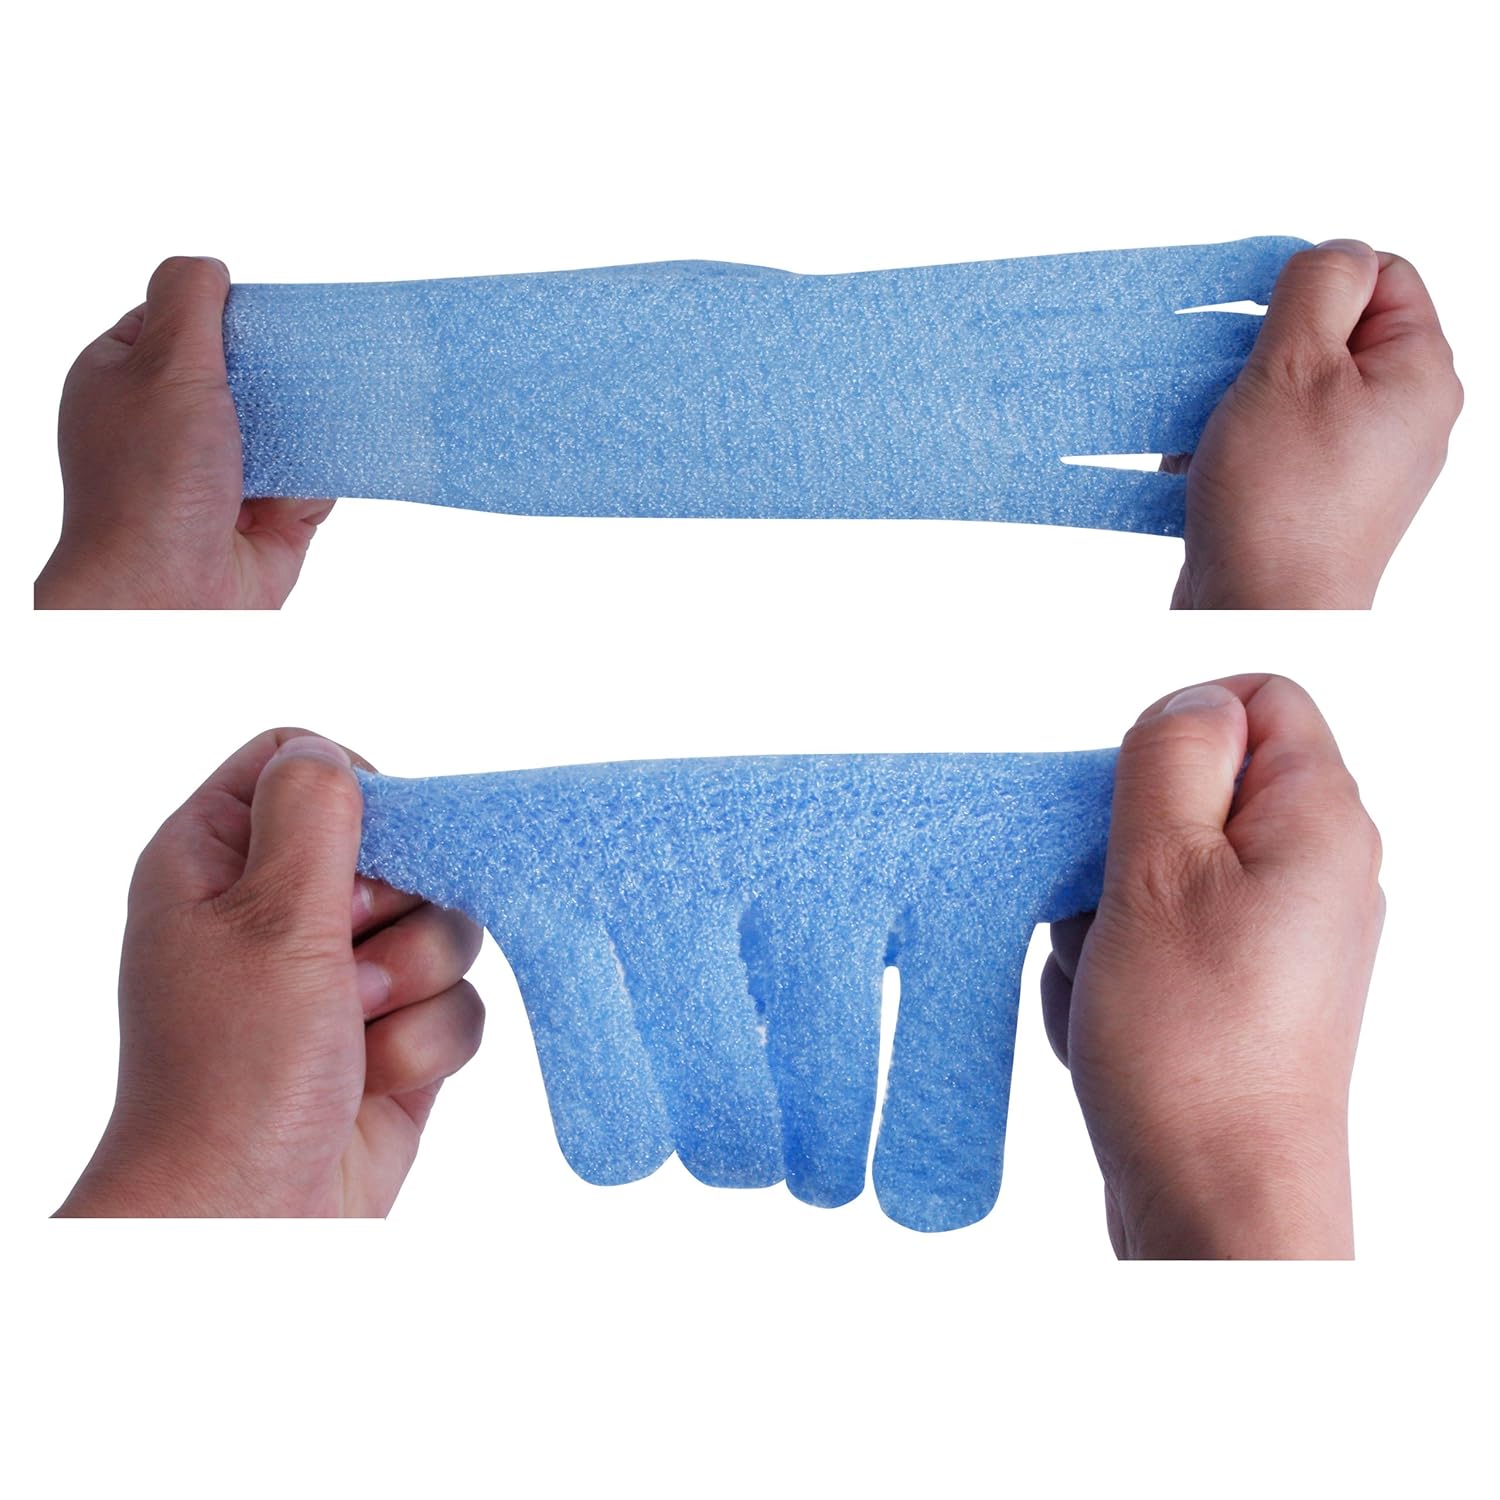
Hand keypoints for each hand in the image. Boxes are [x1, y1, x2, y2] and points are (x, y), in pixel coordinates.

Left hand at [35, 257, 332, 608]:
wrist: (171, 595)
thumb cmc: (152, 485)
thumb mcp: (164, 363)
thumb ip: (189, 300)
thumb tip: (213, 267)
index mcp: (126, 383)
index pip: (179, 324)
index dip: (223, 314)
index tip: (264, 315)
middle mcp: (170, 429)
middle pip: (242, 374)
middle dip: (278, 371)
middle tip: (310, 359)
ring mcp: (221, 476)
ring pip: (284, 427)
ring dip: (309, 423)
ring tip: (333, 406)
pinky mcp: (268, 519)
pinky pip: (313, 480)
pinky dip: (324, 475)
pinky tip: (326, 467)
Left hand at [58, 731, 484, 1215]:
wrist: (246, 1223)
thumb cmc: (231, 1074)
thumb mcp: (269, 921)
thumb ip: (318, 817)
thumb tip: (335, 754)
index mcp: (221, 861)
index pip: (302, 762)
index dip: (352, 792)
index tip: (365, 847)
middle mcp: (283, 910)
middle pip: (399, 845)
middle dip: (393, 910)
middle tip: (340, 957)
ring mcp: (344, 975)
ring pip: (445, 925)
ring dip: (412, 984)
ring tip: (352, 1029)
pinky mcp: (398, 1035)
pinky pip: (462, 1000)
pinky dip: (428, 1041)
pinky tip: (375, 1078)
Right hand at [1042, 676, 1382, 1257]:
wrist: (1215, 1200)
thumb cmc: (1192, 1048)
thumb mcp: (1157, 870)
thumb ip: (1171, 757)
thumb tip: (1188, 700)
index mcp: (1318, 821)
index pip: (1258, 697)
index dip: (1177, 726)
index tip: (1125, 793)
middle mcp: (1317, 870)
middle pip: (1199, 786)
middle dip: (1123, 834)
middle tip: (1103, 896)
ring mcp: (1281, 932)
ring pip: (1165, 864)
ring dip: (1109, 906)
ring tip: (1107, 971)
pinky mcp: (1245, 985)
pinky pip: (1163, 931)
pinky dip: (1121, 958)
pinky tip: (1112, 1011)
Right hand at [1170, 241, 1462, 608]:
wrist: (1257, 615)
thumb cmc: (1278, 502)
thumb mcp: (1294, 364)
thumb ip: (1318, 288)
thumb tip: (1336, 253)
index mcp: (1421, 372)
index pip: (1381, 274)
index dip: (1313, 283)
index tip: (1259, 319)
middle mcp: (1404, 416)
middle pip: (1333, 334)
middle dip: (1264, 347)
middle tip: (1227, 379)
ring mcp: (1363, 462)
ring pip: (1295, 390)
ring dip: (1238, 398)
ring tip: (1208, 430)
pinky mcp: (1319, 499)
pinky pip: (1277, 442)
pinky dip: (1234, 443)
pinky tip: (1201, 466)